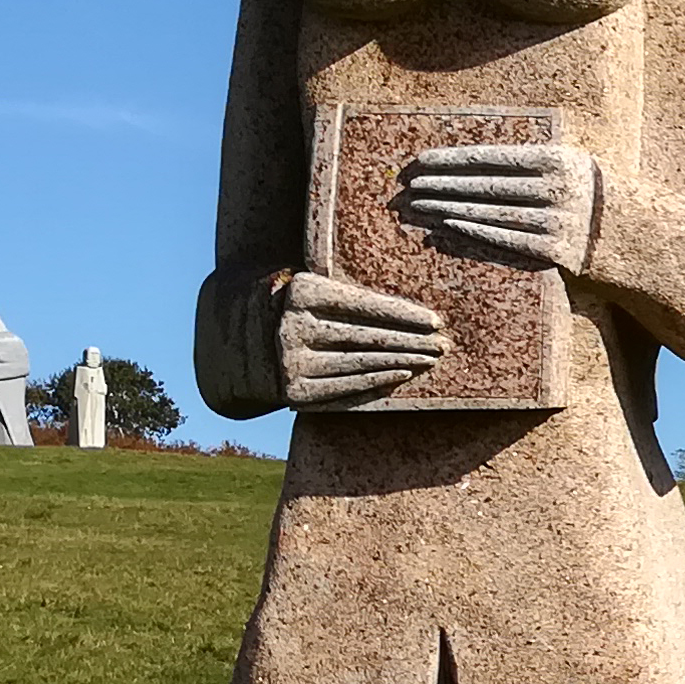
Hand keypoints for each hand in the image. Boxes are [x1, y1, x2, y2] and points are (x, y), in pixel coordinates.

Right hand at [278, 272, 446, 405]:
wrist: (242, 339)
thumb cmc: (297, 308)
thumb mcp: (315, 290)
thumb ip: (351, 298)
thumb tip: (413, 317)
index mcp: (303, 292)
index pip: (365, 305)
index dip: (405, 315)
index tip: (435, 322)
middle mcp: (293, 326)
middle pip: (368, 336)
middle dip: (412, 341)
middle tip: (442, 345)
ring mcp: (291, 362)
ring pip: (362, 363)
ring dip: (402, 362)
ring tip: (429, 359)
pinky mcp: (293, 393)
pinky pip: (346, 388)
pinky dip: (378, 381)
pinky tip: (402, 374)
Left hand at [397, 144, 599, 271]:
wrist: (644, 237)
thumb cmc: (597, 197)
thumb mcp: (573, 165)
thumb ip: (531, 162)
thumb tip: (475, 160)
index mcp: (557, 159)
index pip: (490, 157)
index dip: (451, 160)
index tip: (419, 161)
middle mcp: (556, 189)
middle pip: (484, 186)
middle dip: (441, 186)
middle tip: (408, 187)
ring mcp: (557, 222)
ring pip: (489, 215)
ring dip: (448, 211)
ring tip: (418, 208)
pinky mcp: (558, 253)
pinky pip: (506, 241)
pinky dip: (473, 235)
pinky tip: (447, 230)